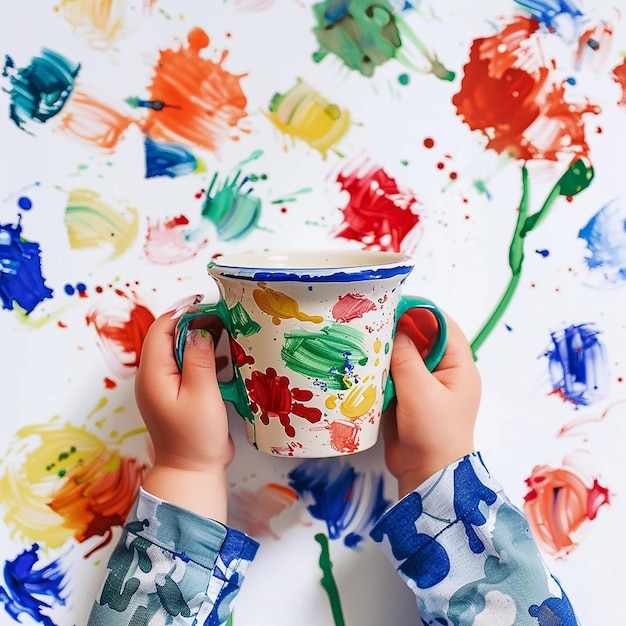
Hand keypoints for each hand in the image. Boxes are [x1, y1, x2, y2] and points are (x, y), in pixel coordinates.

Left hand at [134, 309, 233, 521]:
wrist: (192, 471)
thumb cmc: (195, 436)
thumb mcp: (201, 393)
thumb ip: (199, 358)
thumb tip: (199, 330)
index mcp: (153, 374)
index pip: (161, 330)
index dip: (182, 313)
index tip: (207, 304)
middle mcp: (153, 377)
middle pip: (168, 337)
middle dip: (192, 323)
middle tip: (220, 315)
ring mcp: (164, 386)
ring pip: (178, 351)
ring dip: (199, 338)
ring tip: (224, 330)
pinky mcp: (177, 394)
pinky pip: (186, 366)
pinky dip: (202, 356)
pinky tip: (222, 357)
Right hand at [382, 310, 480, 498]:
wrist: (426, 477)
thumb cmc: (434, 435)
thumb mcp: (421, 392)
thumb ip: (407, 358)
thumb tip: (397, 329)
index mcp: (459, 366)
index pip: (443, 326)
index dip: (421, 311)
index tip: (394, 303)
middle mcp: (444, 371)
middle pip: (421, 338)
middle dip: (399, 328)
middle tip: (372, 318)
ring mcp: (424, 385)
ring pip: (405, 355)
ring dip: (387, 349)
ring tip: (364, 337)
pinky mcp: (407, 397)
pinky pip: (393, 374)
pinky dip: (380, 368)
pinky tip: (363, 362)